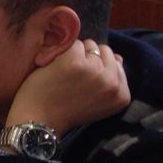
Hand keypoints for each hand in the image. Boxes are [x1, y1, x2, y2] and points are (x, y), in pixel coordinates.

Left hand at [6, 38, 129, 136]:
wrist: (41, 119)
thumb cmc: (66, 109)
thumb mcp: (99, 101)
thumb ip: (112, 81)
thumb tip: (118, 58)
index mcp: (122, 94)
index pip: (116, 63)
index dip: (97, 66)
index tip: (84, 79)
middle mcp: (112, 82)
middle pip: (104, 51)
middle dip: (89, 57)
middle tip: (73, 73)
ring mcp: (94, 70)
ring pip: (88, 45)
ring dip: (75, 53)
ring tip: (64, 71)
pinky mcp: (74, 61)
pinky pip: (72, 43)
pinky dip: (61, 51)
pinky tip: (55, 66)